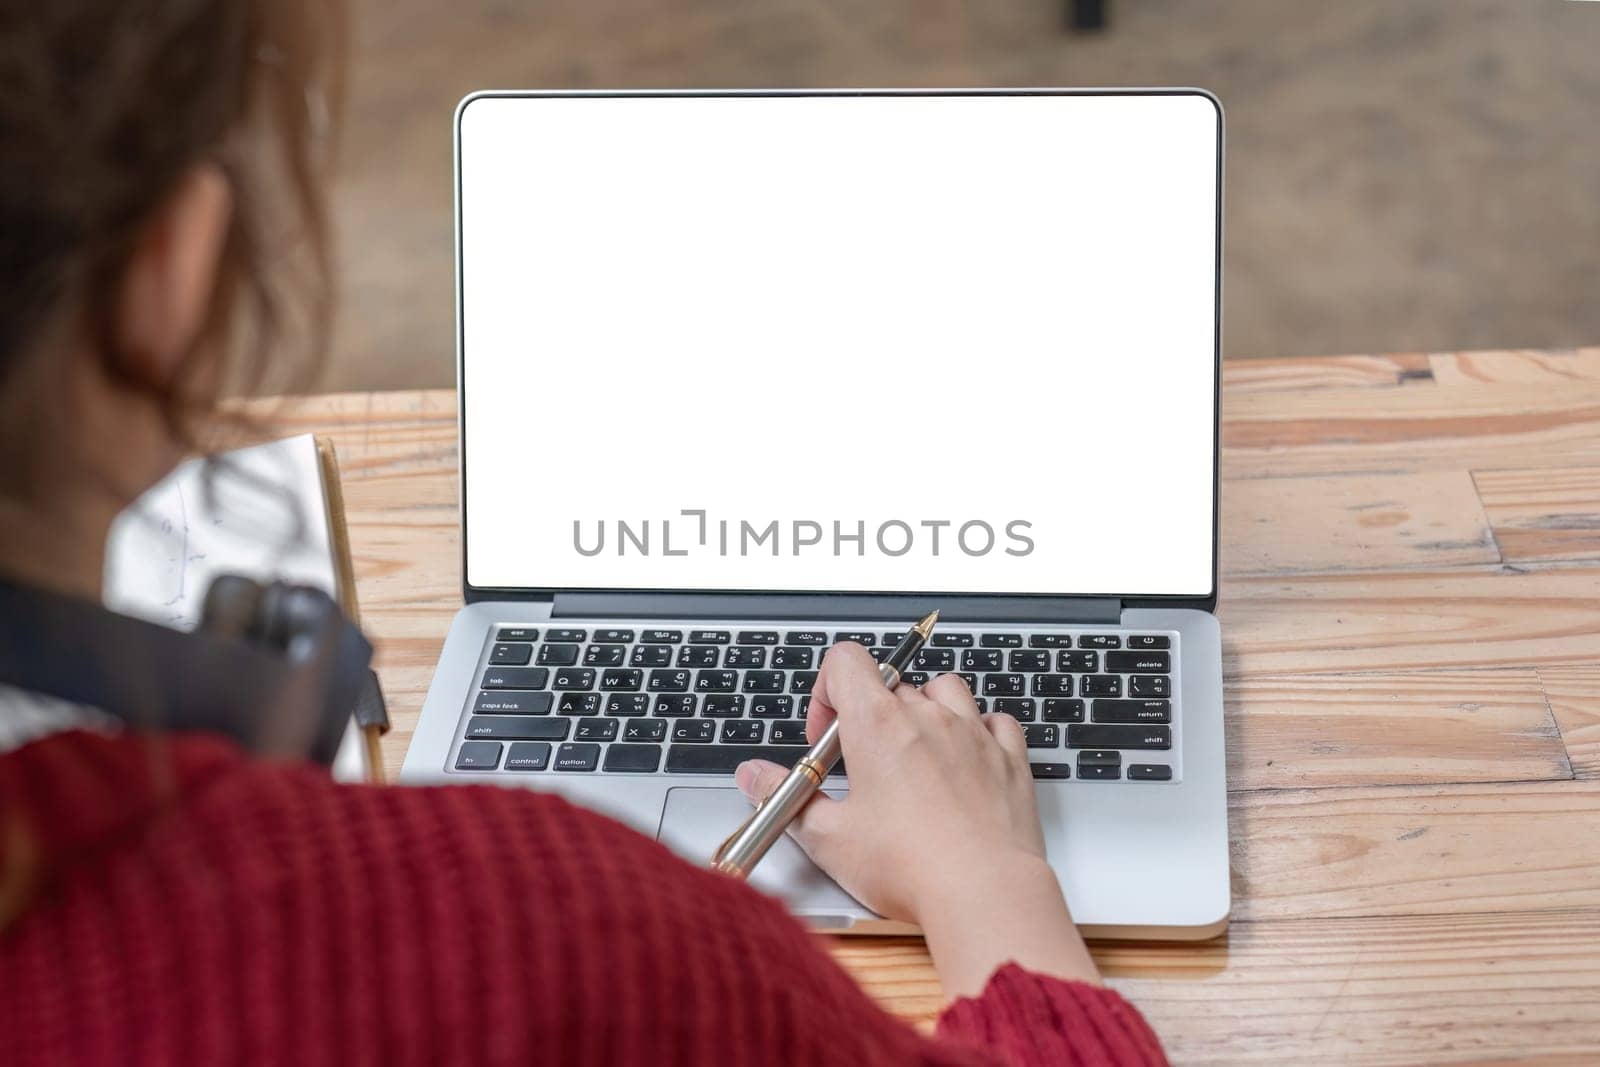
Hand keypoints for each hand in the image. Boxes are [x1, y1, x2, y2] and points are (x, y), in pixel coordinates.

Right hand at [735, 642, 1099, 995]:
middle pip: (892, 685)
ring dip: (926, 710)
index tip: (827, 736)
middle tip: (863, 767)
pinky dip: (978, 731)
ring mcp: (974, 734)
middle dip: (871, 717)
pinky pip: (995, 721)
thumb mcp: (828, 838)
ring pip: (946, 690)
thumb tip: (754, 776)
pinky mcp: (1009, 759)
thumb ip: (785, 798)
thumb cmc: (910, 868)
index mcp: (879, 724)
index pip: (846, 661)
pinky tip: (964, 760)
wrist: (984, 893)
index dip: (828, 691)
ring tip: (914, 755)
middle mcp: (929, 717)